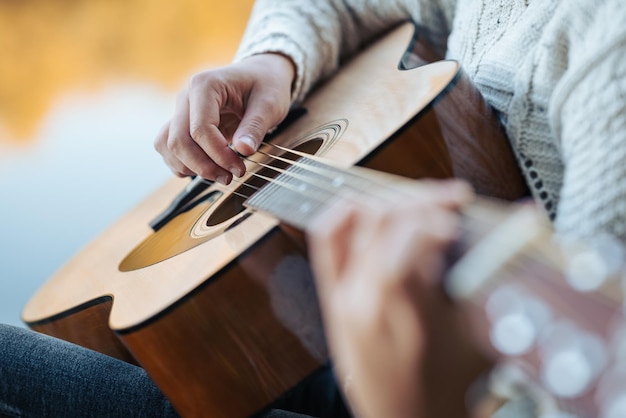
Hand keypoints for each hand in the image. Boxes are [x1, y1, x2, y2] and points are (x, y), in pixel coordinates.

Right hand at [154, 53, 294, 183]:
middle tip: (229, 177)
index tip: (239, 169)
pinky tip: (208, 169)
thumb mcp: (269, 103)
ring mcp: (181, 111)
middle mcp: (186, 97)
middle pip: (178, 141)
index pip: (200, 129)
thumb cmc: (265, 85)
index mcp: (205, 85)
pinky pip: (170, 149)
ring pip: (168, 146)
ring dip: (191, 167)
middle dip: (203, 166)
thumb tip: (244, 150)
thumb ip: (255, 126)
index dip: (218, 155)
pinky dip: (184, 164)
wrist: (261, 75)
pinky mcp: (182, 124)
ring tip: (220, 175)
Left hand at [306, 179, 489, 417]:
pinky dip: (344, 215)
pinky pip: (326, 241)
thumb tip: (509, 225)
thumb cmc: (444, 389)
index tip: (461, 214)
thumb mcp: (474, 334)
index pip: (413, 231)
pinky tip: (366, 206)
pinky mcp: (332, 300)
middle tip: (450, 198)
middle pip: (383, 216)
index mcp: (399, 306)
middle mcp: (361, 295)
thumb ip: (480, 276)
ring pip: (352, 219)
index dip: (441, 212)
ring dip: (388, 201)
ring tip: (417, 201)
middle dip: (421, 198)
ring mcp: (341, 296)